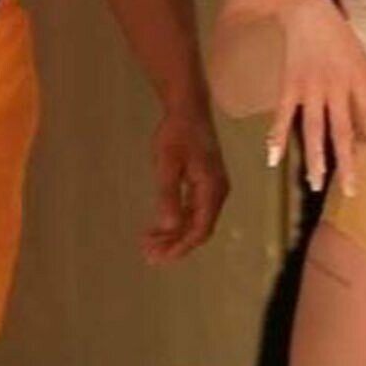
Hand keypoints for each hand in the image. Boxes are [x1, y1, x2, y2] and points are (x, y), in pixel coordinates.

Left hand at [143, 104, 228, 264]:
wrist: (188, 108)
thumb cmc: (176, 133)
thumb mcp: (167, 163)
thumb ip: (168, 194)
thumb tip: (168, 226)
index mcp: (212, 188)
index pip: (200, 229)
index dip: (180, 247)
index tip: (158, 257)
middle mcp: (217, 191)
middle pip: (199, 229)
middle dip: (175, 245)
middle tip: (148, 254)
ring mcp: (213, 187)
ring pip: (196, 221)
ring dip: (175, 235)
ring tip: (149, 244)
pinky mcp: (206, 182)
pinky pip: (194, 210)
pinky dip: (178, 221)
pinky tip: (160, 226)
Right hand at [268, 0, 365, 198]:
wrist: (309, 14)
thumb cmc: (343, 42)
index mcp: (358, 79)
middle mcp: (336, 84)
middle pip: (342, 127)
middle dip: (346, 160)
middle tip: (349, 190)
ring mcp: (310, 85)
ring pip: (313, 126)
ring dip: (314, 156)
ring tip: (315, 182)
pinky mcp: (289, 84)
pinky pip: (283, 114)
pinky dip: (276, 135)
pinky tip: (273, 158)